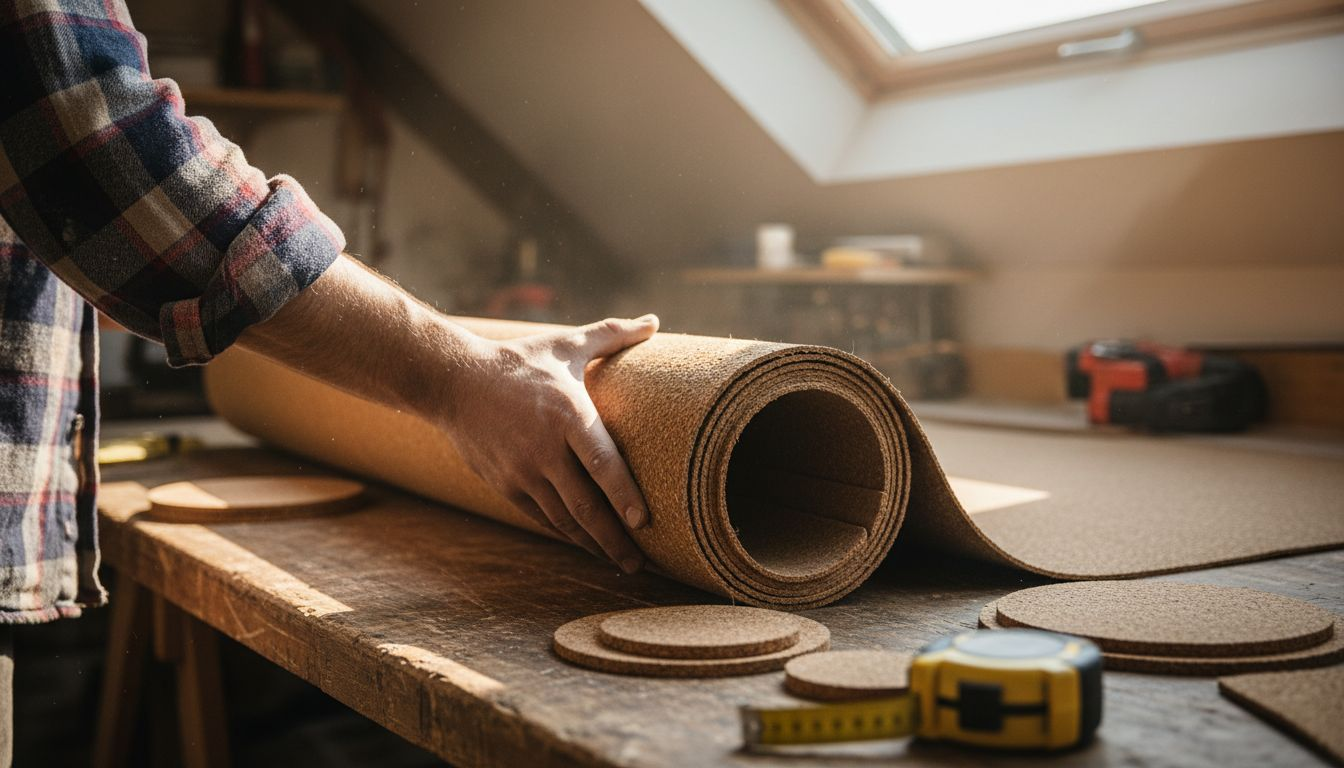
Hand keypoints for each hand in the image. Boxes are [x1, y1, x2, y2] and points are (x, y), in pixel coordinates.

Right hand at [445, 315, 658, 572]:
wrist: (453, 381)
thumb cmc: (519, 361)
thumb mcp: (566, 344)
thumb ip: (613, 335)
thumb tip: (654, 321)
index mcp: (567, 414)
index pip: (602, 463)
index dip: (624, 495)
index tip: (645, 522)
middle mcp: (544, 449)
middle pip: (585, 505)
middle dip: (615, 540)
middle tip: (642, 564)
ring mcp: (522, 471)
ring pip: (563, 519)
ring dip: (593, 544)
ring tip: (620, 562)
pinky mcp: (505, 484)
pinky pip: (541, 517)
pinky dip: (565, 534)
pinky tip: (586, 544)